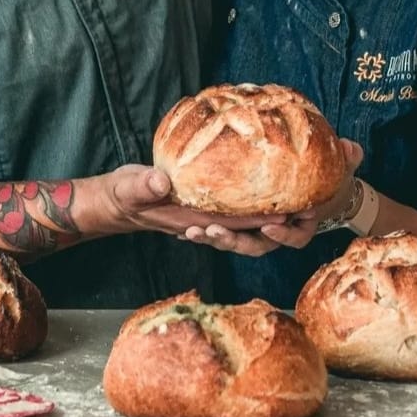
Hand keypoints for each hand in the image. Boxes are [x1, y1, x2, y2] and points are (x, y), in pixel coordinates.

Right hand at [96, 165, 289, 236]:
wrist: (116, 201)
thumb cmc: (122, 195)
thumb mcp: (128, 187)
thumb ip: (143, 185)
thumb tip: (163, 182)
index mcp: (190, 220)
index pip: (232, 224)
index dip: (259, 221)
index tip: (284, 213)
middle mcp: (203, 223)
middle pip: (247, 234)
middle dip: (274, 227)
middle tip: (300, 211)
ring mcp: (205, 217)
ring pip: (244, 226)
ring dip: (267, 221)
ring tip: (291, 207)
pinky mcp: (204, 207)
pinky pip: (234, 212)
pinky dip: (252, 207)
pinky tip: (265, 192)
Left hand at [181, 139, 364, 256]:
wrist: (317, 189)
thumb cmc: (327, 180)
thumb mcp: (339, 168)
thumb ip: (346, 159)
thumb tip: (352, 148)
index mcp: (300, 224)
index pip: (293, 237)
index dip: (282, 236)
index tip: (269, 227)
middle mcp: (276, 232)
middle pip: (255, 245)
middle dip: (233, 241)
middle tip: (213, 230)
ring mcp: (256, 230)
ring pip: (234, 242)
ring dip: (213, 238)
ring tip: (192, 230)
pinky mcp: (240, 223)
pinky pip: (222, 231)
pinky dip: (205, 231)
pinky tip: (183, 227)